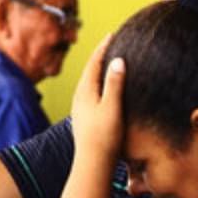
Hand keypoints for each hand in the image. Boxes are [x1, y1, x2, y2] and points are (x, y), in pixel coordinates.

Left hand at [70, 34, 125, 160]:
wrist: (92, 164)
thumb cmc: (104, 136)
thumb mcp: (112, 107)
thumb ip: (114, 83)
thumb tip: (118, 60)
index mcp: (85, 92)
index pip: (94, 62)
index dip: (103, 47)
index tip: (112, 33)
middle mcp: (80, 98)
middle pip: (90, 70)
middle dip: (100, 56)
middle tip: (111, 43)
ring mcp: (80, 109)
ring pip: (89, 82)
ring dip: (99, 70)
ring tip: (109, 62)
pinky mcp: (84, 119)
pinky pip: (91, 93)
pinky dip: (99, 84)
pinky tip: (105, 90)